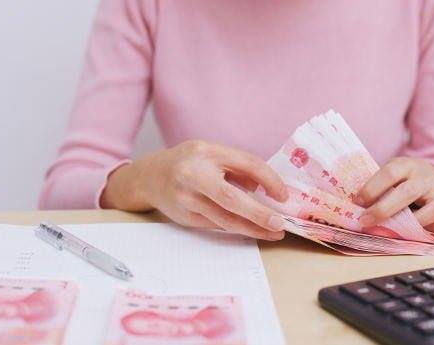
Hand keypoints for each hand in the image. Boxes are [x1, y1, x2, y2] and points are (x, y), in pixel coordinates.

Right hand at [101, 140, 288, 240]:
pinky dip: (238, 229)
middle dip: (258, 214)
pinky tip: (254, 231)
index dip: (269, 180)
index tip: (283, 195)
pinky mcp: (185, 217)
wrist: (150, 177)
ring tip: (274, 233)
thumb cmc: (189, 162)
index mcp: (206, 152)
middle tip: (279, 224)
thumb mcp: (213, 153)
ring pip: (224, 219)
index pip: (246, 164)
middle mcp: (193, 175)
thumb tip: (267, 189)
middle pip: (231, 198)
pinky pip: (217, 225)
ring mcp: (186, 199)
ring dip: (252, 228)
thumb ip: (239, 167)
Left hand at [353, 157, 433, 232]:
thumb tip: (350, 206)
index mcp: (407, 166)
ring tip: (390, 232)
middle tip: (365, 221)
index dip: (372, 187)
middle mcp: (426, 179)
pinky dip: (428, 232)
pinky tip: (413, 234)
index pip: (390, 172)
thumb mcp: (391, 176)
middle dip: (384, 209)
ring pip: (430, 211)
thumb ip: (377, 188)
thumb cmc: (404, 180)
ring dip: (408, 225)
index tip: (356, 202)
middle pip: (407, 192)